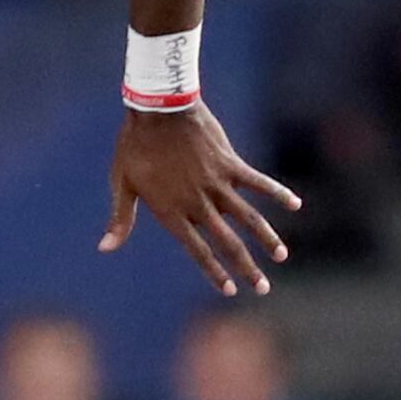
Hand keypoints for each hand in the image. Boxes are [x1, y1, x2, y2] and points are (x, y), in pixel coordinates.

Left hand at [101, 103, 300, 295]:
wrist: (158, 109)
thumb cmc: (136, 146)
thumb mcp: (122, 183)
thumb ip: (120, 219)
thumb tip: (105, 248)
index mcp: (172, 212)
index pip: (198, 251)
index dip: (214, 272)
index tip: (229, 290)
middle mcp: (198, 203)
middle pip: (228, 243)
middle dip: (247, 268)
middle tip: (263, 288)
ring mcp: (217, 183)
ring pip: (248, 218)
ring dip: (267, 239)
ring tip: (281, 257)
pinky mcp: (230, 163)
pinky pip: (258, 182)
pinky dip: (278, 193)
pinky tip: (296, 204)